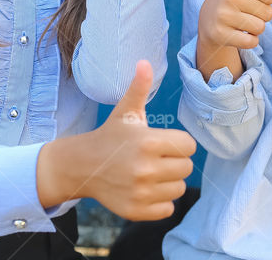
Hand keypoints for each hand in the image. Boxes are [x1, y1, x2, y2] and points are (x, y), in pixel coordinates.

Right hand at [39, 60, 196, 219]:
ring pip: (179, 188)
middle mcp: (145, 169)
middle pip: (186, 168)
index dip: (178, 143)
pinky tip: (146, 189)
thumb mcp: (126, 111)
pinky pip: (168, 209)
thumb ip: (139, 88)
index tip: (163, 143)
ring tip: (151, 173)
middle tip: (156, 158)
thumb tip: (144, 62)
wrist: (82, 166)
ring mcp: (140, 192)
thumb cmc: (111, 136)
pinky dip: (161, 201)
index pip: (189, 146)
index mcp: (148, 142)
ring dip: (169, 181)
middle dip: (175, 162)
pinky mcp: (136, 210)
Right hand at [197, 0, 271, 58]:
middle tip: (244, 11)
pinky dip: (249, 42)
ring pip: (260, 28)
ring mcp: (222, 16)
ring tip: (240, 22)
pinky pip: (252, 42)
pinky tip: (236, 34)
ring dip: (254, 29)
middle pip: (268, 14)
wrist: (208, 21)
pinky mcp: (219, 35)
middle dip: (261, 15)